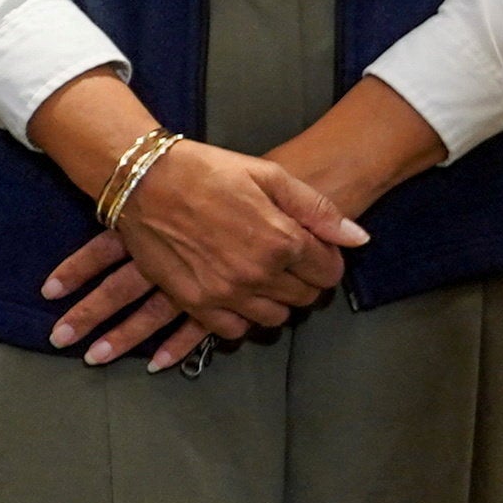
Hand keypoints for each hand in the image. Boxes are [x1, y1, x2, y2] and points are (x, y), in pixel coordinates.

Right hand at [45, 141, 359, 367]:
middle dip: (305, 281)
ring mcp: (225, 293)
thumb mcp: (271, 176)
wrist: (144, 180)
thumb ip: (319, 210)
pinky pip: (233, 331)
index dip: (327, 261)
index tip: (315, 251)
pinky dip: (242, 319)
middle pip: (305, 297)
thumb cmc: (209, 172)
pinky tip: (238, 297)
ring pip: (274, 318)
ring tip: (264, 279)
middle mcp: (258, 274)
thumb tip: (358, 239)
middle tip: (289, 263)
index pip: (329, 272)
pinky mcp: (194, 303)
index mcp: (283, 242)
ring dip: (276, 302)